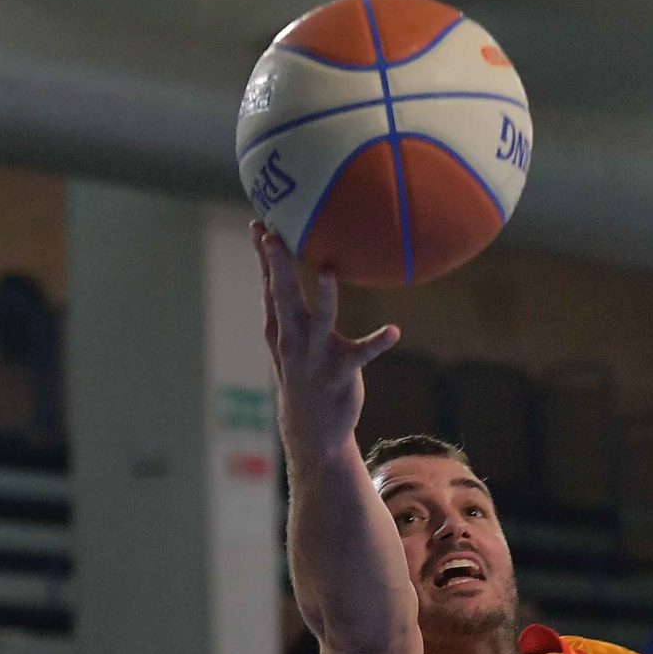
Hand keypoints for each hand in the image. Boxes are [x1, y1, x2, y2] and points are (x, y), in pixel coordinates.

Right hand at [256, 223, 398, 458]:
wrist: (311, 431)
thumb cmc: (303, 373)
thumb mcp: (287, 339)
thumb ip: (285, 306)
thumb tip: (282, 272)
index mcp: (280, 328)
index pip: (269, 285)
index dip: (263, 256)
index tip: (259, 223)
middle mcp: (293, 339)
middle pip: (283, 296)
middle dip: (277, 265)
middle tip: (274, 234)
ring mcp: (316, 356)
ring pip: (319, 321)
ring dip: (324, 297)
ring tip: (327, 271)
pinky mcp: (341, 372)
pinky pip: (362, 354)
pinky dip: (377, 342)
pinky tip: (394, 331)